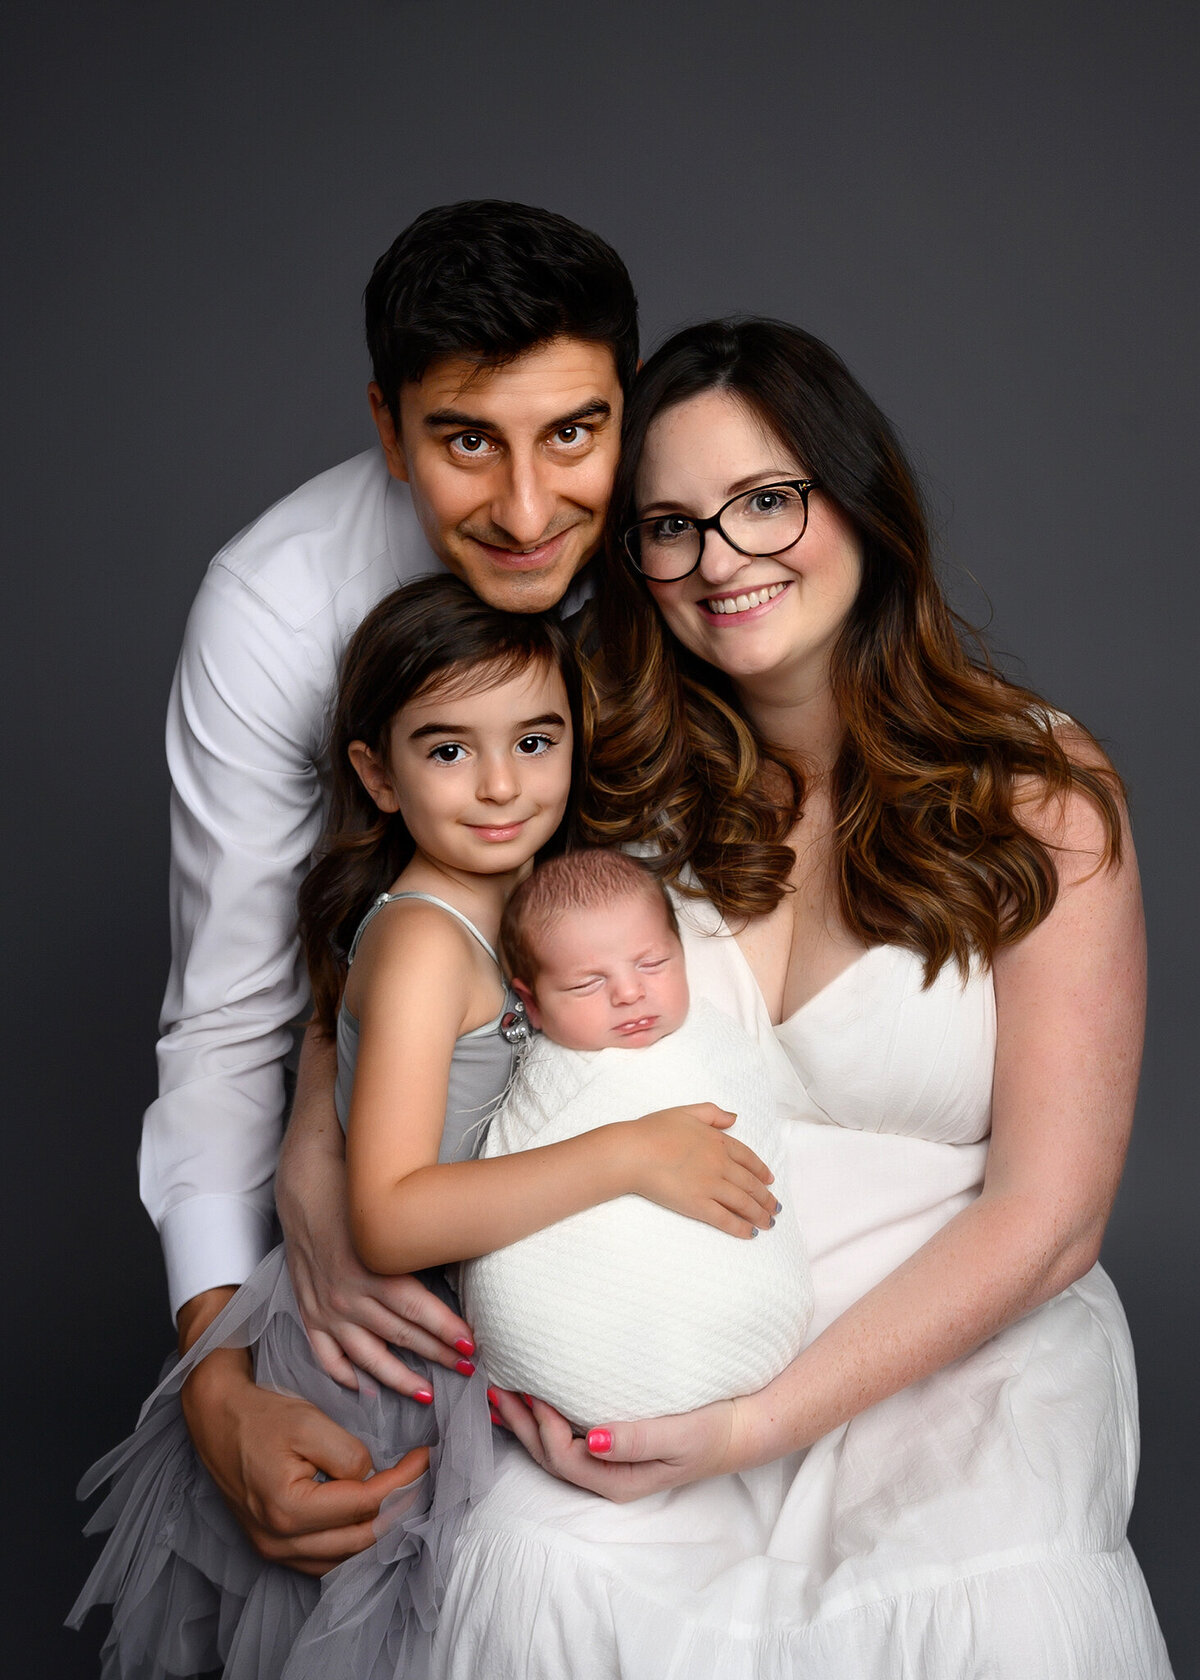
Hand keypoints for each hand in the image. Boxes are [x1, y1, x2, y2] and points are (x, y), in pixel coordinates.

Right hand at [181, 1346, 428, 1573]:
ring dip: (376, 1528)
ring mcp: (272, 1549)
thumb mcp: (310, 1423)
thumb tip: (371, 1479)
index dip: (402, 1480)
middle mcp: (279, 1540)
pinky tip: (366, 1517)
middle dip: (396, 1507)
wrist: (217, 1418)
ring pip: (344, 1554)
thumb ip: (349, 1456)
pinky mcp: (269, 1547)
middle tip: (418, 1477)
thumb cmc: (262, 1416)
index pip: (365, 1503)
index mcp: (289, 1509)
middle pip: (359, 1537)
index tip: (425, 1457)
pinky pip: (323, 1558)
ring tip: (399, 1496)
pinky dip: (350, 1540)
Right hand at [276, 1025, 475, 1393]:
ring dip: (392, 1372)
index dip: (440, 1327)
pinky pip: (320, 1344)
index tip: (471, 1344)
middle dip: (431, 1354)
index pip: (409, 1301)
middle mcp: (341, 1283)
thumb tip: (423, 1096)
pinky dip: (340, 1368)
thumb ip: (408, 1141)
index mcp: (364, 1254)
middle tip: (467, 1373)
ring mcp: (319, 1297)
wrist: (282, 1168)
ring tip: (425, 1390)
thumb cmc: (332, 1157)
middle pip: (392, 1330)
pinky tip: (360, 1385)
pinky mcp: (304, 1300)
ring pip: (360, 1346)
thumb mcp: (365, 1147)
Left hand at [488, 1387, 741, 1502]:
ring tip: (499, 1397)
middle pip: (550, 1458)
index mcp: (618, 1480)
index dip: (543, 1427)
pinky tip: (532, 1403)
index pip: (565, 1457)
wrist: (738, 1431)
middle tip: (494, 1390)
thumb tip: (590, 1438)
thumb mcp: (678, 1436)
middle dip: (520, 1425)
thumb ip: (635, 1440)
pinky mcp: (612, 1449)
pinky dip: (542, 1421)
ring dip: (525, 1424)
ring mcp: (608, 1465)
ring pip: (553, 1451)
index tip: (532, 1391)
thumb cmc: (710, 1431)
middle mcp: (607, 1477)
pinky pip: (566, 1439)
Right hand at [623, 1104, 777, 1235]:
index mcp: (718, 1141)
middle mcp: (720, 1164)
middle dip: (766, 1198)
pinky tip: (749, 1233)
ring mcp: (711, 1186)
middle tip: (775, 1209)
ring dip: (759, 1215)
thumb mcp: (687, 1112)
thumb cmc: (654, 1130)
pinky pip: (725, 1219)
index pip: (748, 1158)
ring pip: (743, 1203)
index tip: (770, 1181)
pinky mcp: (698, 1205)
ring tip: (769, 1224)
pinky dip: (740, 1227)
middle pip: (750, 1184)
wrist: (634, 1152)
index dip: (761, 1171)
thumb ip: (713, 1113)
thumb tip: (735, 1118)